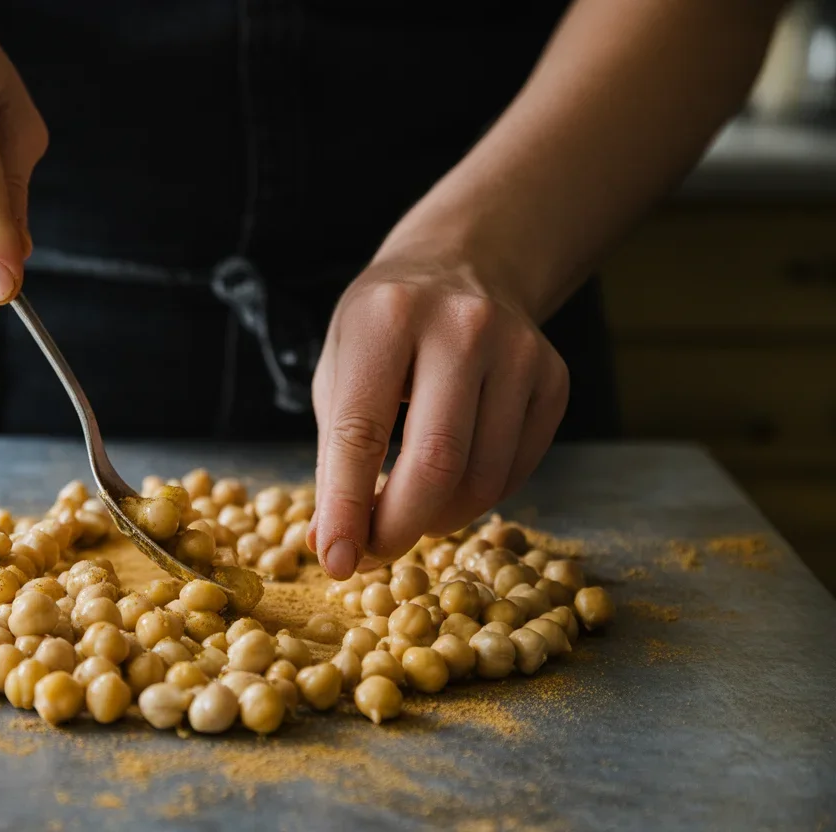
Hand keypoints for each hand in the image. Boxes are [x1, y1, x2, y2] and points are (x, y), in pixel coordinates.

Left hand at [309, 255, 568, 579]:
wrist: (462, 265)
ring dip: (438, 519)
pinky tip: (451, 480)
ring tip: (410, 511)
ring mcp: (518, 350)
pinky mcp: (554, 378)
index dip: (346, 507)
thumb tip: (332, 545)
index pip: (361, 432)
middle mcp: (461, 326)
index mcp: (386, 319)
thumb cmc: (382, 331)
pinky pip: (516, 470)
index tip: (336, 561)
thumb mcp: (338, 373)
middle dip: (399, 527)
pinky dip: (476, 498)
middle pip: (436, 462)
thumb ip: (334, 458)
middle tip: (374, 552)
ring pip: (482, 478)